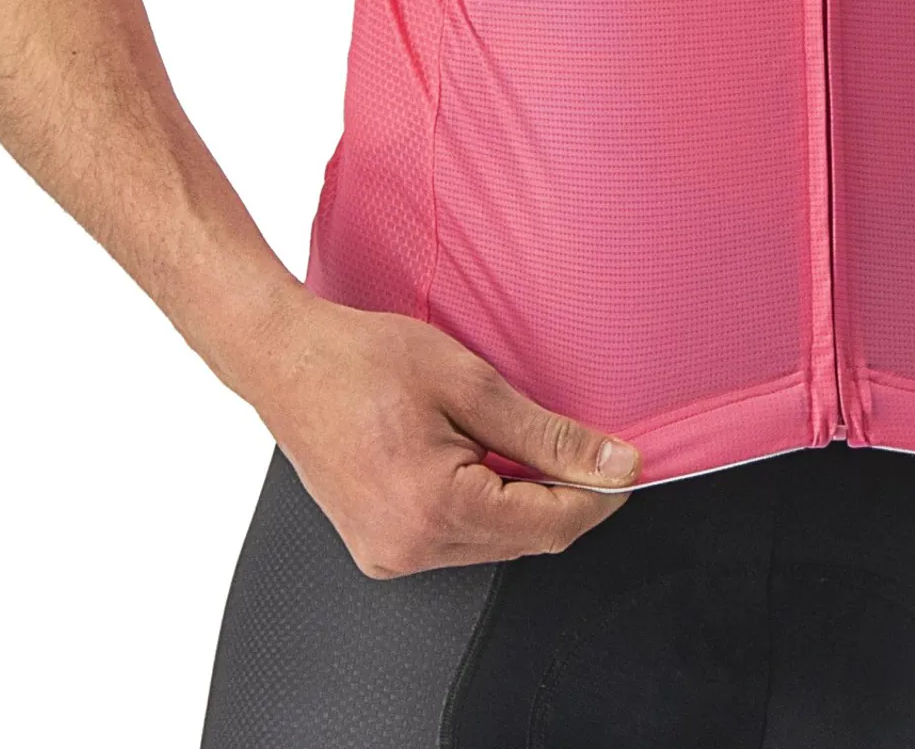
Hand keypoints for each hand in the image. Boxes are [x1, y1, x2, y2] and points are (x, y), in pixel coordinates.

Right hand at [246, 289, 641, 577]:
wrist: (284, 360)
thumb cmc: (365, 359)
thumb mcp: (470, 382)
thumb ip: (547, 434)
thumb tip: (613, 462)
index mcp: (433, 509)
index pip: (550, 526)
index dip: (599, 495)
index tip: (630, 462)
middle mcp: (408, 549)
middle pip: (525, 540)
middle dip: (565, 497)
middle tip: (589, 445)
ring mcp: (388, 556)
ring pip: (493, 543)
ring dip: (523, 501)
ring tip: (521, 441)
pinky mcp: (378, 549)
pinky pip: (456, 540)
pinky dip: (484, 506)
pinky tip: (480, 460)